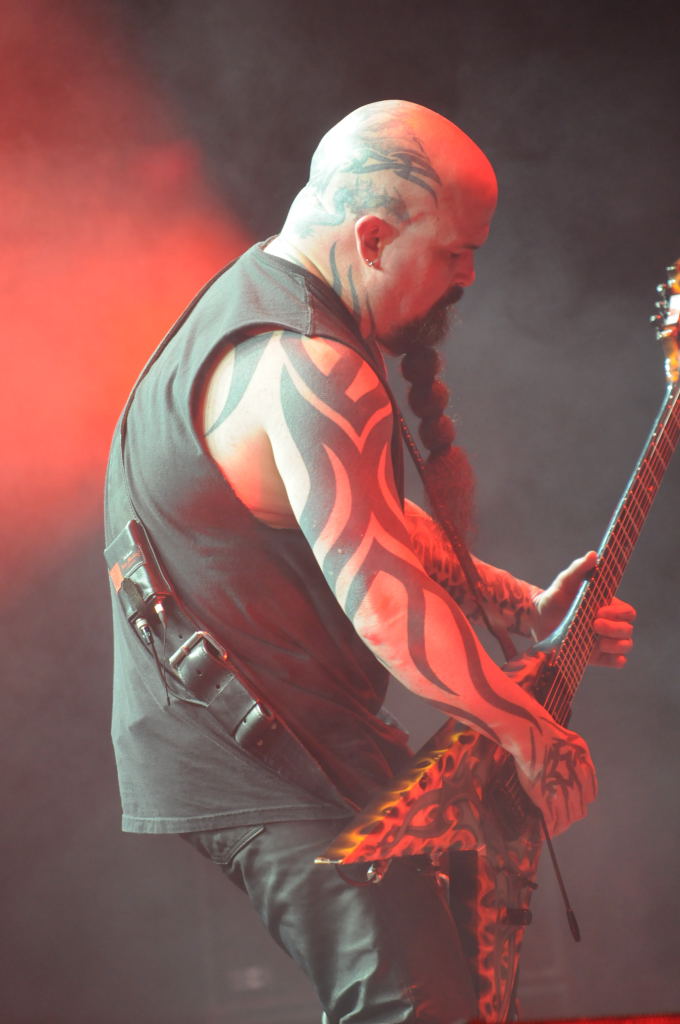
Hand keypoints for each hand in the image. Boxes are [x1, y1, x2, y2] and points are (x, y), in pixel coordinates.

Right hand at [515, 720, 597, 836]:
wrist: (535, 737)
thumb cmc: (551, 735)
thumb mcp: (577, 744)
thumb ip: (581, 757)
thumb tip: (579, 762)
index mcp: (586, 773)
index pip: (589, 797)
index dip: (579, 800)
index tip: (571, 801)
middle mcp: (578, 788)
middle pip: (579, 811)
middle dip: (570, 815)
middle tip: (558, 816)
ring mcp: (564, 796)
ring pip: (566, 820)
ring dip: (559, 826)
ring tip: (550, 828)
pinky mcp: (547, 802)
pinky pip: (550, 822)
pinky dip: (546, 829)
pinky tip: (540, 832)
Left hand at [533, 551, 634, 666]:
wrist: (537, 620)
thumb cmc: (554, 598)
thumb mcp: (564, 582)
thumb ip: (578, 569)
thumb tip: (593, 555)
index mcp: (607, 607)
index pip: (628, 612)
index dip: (617, 613)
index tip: (599, 610)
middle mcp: (609, 624)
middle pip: (628, 629)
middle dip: (614, 628)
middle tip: (593, 623)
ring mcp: (604, 641)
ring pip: (625, 646)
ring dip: (614, 644)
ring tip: (595, 640)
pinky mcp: (596, 656)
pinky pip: (617, 662)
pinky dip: (615, 660)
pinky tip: (601, 652)